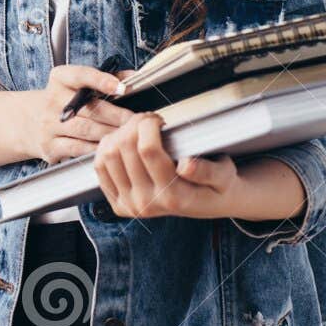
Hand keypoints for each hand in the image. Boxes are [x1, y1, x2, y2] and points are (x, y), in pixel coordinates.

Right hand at [21, 64, 137, 163]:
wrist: (30, 122)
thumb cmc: (64, 100)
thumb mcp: (77, 83)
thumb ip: (107, 78)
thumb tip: (134, 77)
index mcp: (60, 79)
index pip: (81, 75)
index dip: (101, 81)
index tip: (121, 88)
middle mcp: (51, 100)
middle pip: (89, 108)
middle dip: (116, 115)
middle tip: (135, 120)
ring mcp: (49, 125)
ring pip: (86, 130)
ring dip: (110, 133)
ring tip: (128, 135)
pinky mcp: (50, 146)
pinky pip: (78, 148)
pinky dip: (97, 148)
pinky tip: (110, 147)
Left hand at [93, 113, 242, 218]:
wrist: (209, 205)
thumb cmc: (217, 185)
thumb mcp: (224, 176)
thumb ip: (207, 170)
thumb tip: (186, 166)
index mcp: (173, 197)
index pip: (147, 150)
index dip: (148, 124)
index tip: (158, 119)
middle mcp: (148, 204)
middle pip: (124, 149)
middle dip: (134, 124)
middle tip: (148, 120)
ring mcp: (130, 206)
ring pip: (107, 156)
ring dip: (119, 134)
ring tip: (137, 130)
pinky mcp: (118, 204)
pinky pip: (100, 168)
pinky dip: (108, 148)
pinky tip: (124, 142)